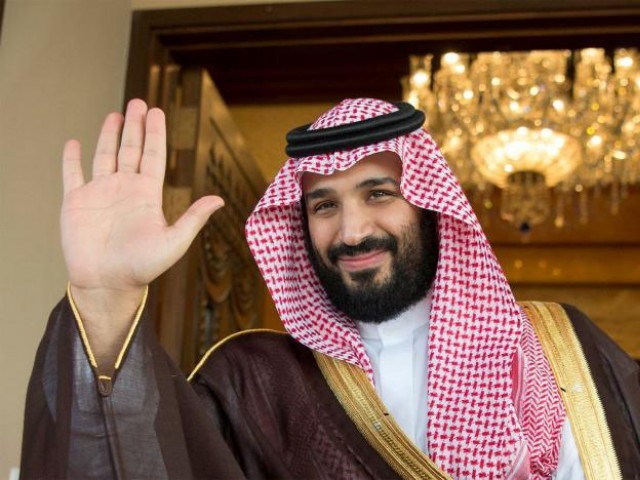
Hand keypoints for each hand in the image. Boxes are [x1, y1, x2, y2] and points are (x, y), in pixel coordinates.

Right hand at [61, 99, 222, 296]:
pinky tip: (74, 143)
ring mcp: (100, 193)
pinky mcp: (76, 202)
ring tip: (116, 114)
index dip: (155, 133)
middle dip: (135, 126)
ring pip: (105, 156)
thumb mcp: (174, 241)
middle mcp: (125, 189)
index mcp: (147, 195)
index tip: (156, 112)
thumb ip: (193, 218)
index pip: (153, 156)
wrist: (108, 284)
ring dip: (109, 135)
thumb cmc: (142, 267)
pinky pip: (72, 174)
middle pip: (131, 149)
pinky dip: (72, 159)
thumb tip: (219, 200)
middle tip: (138, 102)